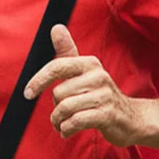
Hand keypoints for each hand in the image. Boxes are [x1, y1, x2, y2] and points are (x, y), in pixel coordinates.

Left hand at [23, 24, 140, 144]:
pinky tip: (67, 131)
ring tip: (62, 125)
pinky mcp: (107, 115)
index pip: (57, 66)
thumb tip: (56, 27)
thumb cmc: (101, 95)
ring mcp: (104, 96)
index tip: (27, 93)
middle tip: (61, 115)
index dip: (39, 80)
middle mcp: (98, 77)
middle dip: (55, 108)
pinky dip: (66, 130)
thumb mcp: (86, 72)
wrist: (131, 119)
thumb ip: (68, 52)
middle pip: (58, 93)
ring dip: (58, 122)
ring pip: (65, 108)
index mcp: (90, 64)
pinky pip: (75, 121)